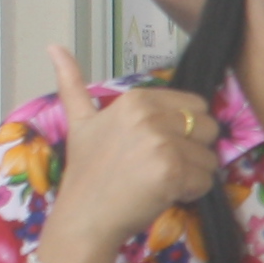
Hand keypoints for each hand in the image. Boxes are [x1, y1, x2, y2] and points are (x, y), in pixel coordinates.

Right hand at [45, 44, 219, 253]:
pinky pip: (207, 180)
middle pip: (208, 128)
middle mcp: (150, 116)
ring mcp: (162, 143)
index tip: (155, 147)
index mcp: (135, 100)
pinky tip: (162, 194)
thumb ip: (73, 85)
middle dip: (193, 151)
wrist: (84, 217)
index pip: (195, 105)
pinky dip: (192, 192)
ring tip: (158, 181)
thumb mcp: (79, 122)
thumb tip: (53, 46)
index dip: (185, 131)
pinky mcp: (172, 171)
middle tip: (158, 166)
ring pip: (210, 157)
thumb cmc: (87, 173)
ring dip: (193, 174)